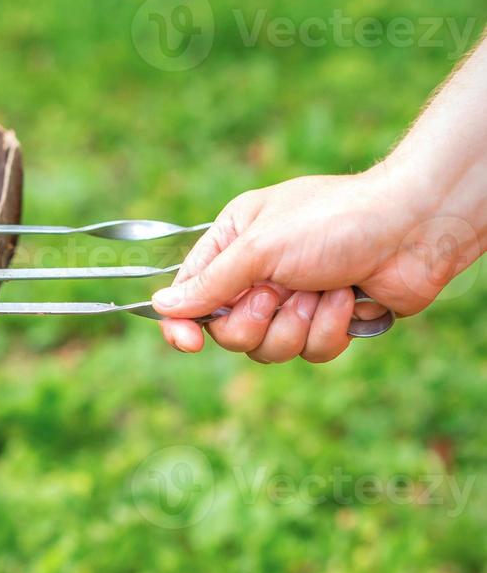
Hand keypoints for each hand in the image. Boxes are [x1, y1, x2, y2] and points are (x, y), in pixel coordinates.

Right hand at [151, 169, 475, 362]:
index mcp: (233, 244)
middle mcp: (258, 274)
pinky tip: (348, 299)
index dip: (183, 323)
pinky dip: (330, 328)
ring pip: (269, 348)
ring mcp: (293, 301)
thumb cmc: (332, 220)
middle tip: (278, 293)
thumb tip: (161, 305)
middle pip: (228, 332)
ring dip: (298, 324)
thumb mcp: (259, 247)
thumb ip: (209, 283)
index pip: (190, 293)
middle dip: (256, 320)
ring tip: (321, 291)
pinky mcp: (328, 323)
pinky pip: (311, 352)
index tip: (187, 343)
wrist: (412, 228)